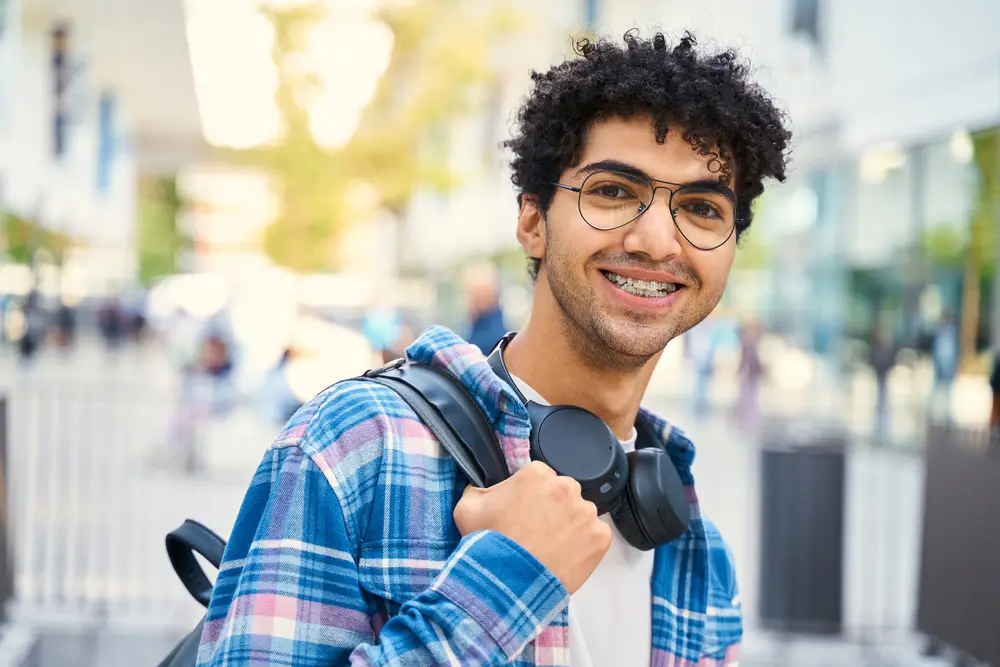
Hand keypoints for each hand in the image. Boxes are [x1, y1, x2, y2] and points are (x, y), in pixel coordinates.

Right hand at [453, 461, 611, 593]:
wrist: (507, 584)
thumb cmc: (488, 544)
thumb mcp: (467, 507)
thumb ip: (478, 489)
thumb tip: (481, 487)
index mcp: (536, 474)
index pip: (539, 478)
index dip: (530, 496)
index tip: (524, 513)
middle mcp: (566, 487)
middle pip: (563, 493)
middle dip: (553, 508)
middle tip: (537, 532)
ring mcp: (586, 513)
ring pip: (580, 515)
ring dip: (569, 526)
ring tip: (551, 548)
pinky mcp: (599, 537)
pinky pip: (595, 536)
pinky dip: (584, 546)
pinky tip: (565, 557)